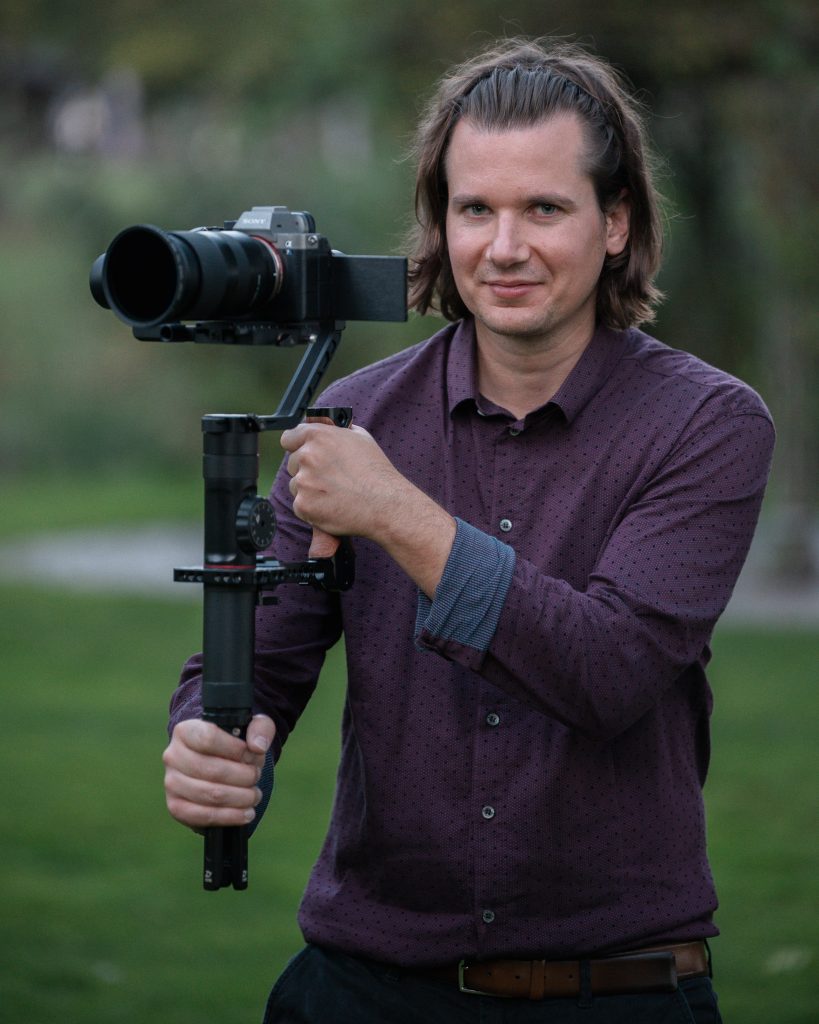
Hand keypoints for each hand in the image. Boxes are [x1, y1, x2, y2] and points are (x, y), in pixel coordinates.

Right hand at [162, 714, 275, 829]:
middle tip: (256, 776)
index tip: (253, 755)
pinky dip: (229, 817)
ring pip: (209, 794)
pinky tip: (246, 813)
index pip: (208, 738)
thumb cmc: (235, 742)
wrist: (218, 762)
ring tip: (254, 795)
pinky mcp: (176, 806)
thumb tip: (258, 747)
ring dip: (240, 797)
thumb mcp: (251, 726)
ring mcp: (171, 782)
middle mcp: (173, 755)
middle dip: (243, 776)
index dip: (236, 749)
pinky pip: (202, 816)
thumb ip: (259, 728)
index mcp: (186, 730)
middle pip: (211, 770)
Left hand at [281, 422, 455, 597]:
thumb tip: (320, 423)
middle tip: (330, 478)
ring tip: (335, 493)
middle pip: (293, 463)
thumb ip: (334, 430)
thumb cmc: (376, 471)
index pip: (289, 438)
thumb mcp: (359, 437)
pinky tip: (333, 506)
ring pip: (296, 485)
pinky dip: (313, 507)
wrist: (386, 503)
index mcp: (318, 436)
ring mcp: (303, 482)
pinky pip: (301, 505)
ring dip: (309, 489)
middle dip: (306, 469)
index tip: (303, 452)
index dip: (297, 445)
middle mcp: (306, 456)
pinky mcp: (303, 505)